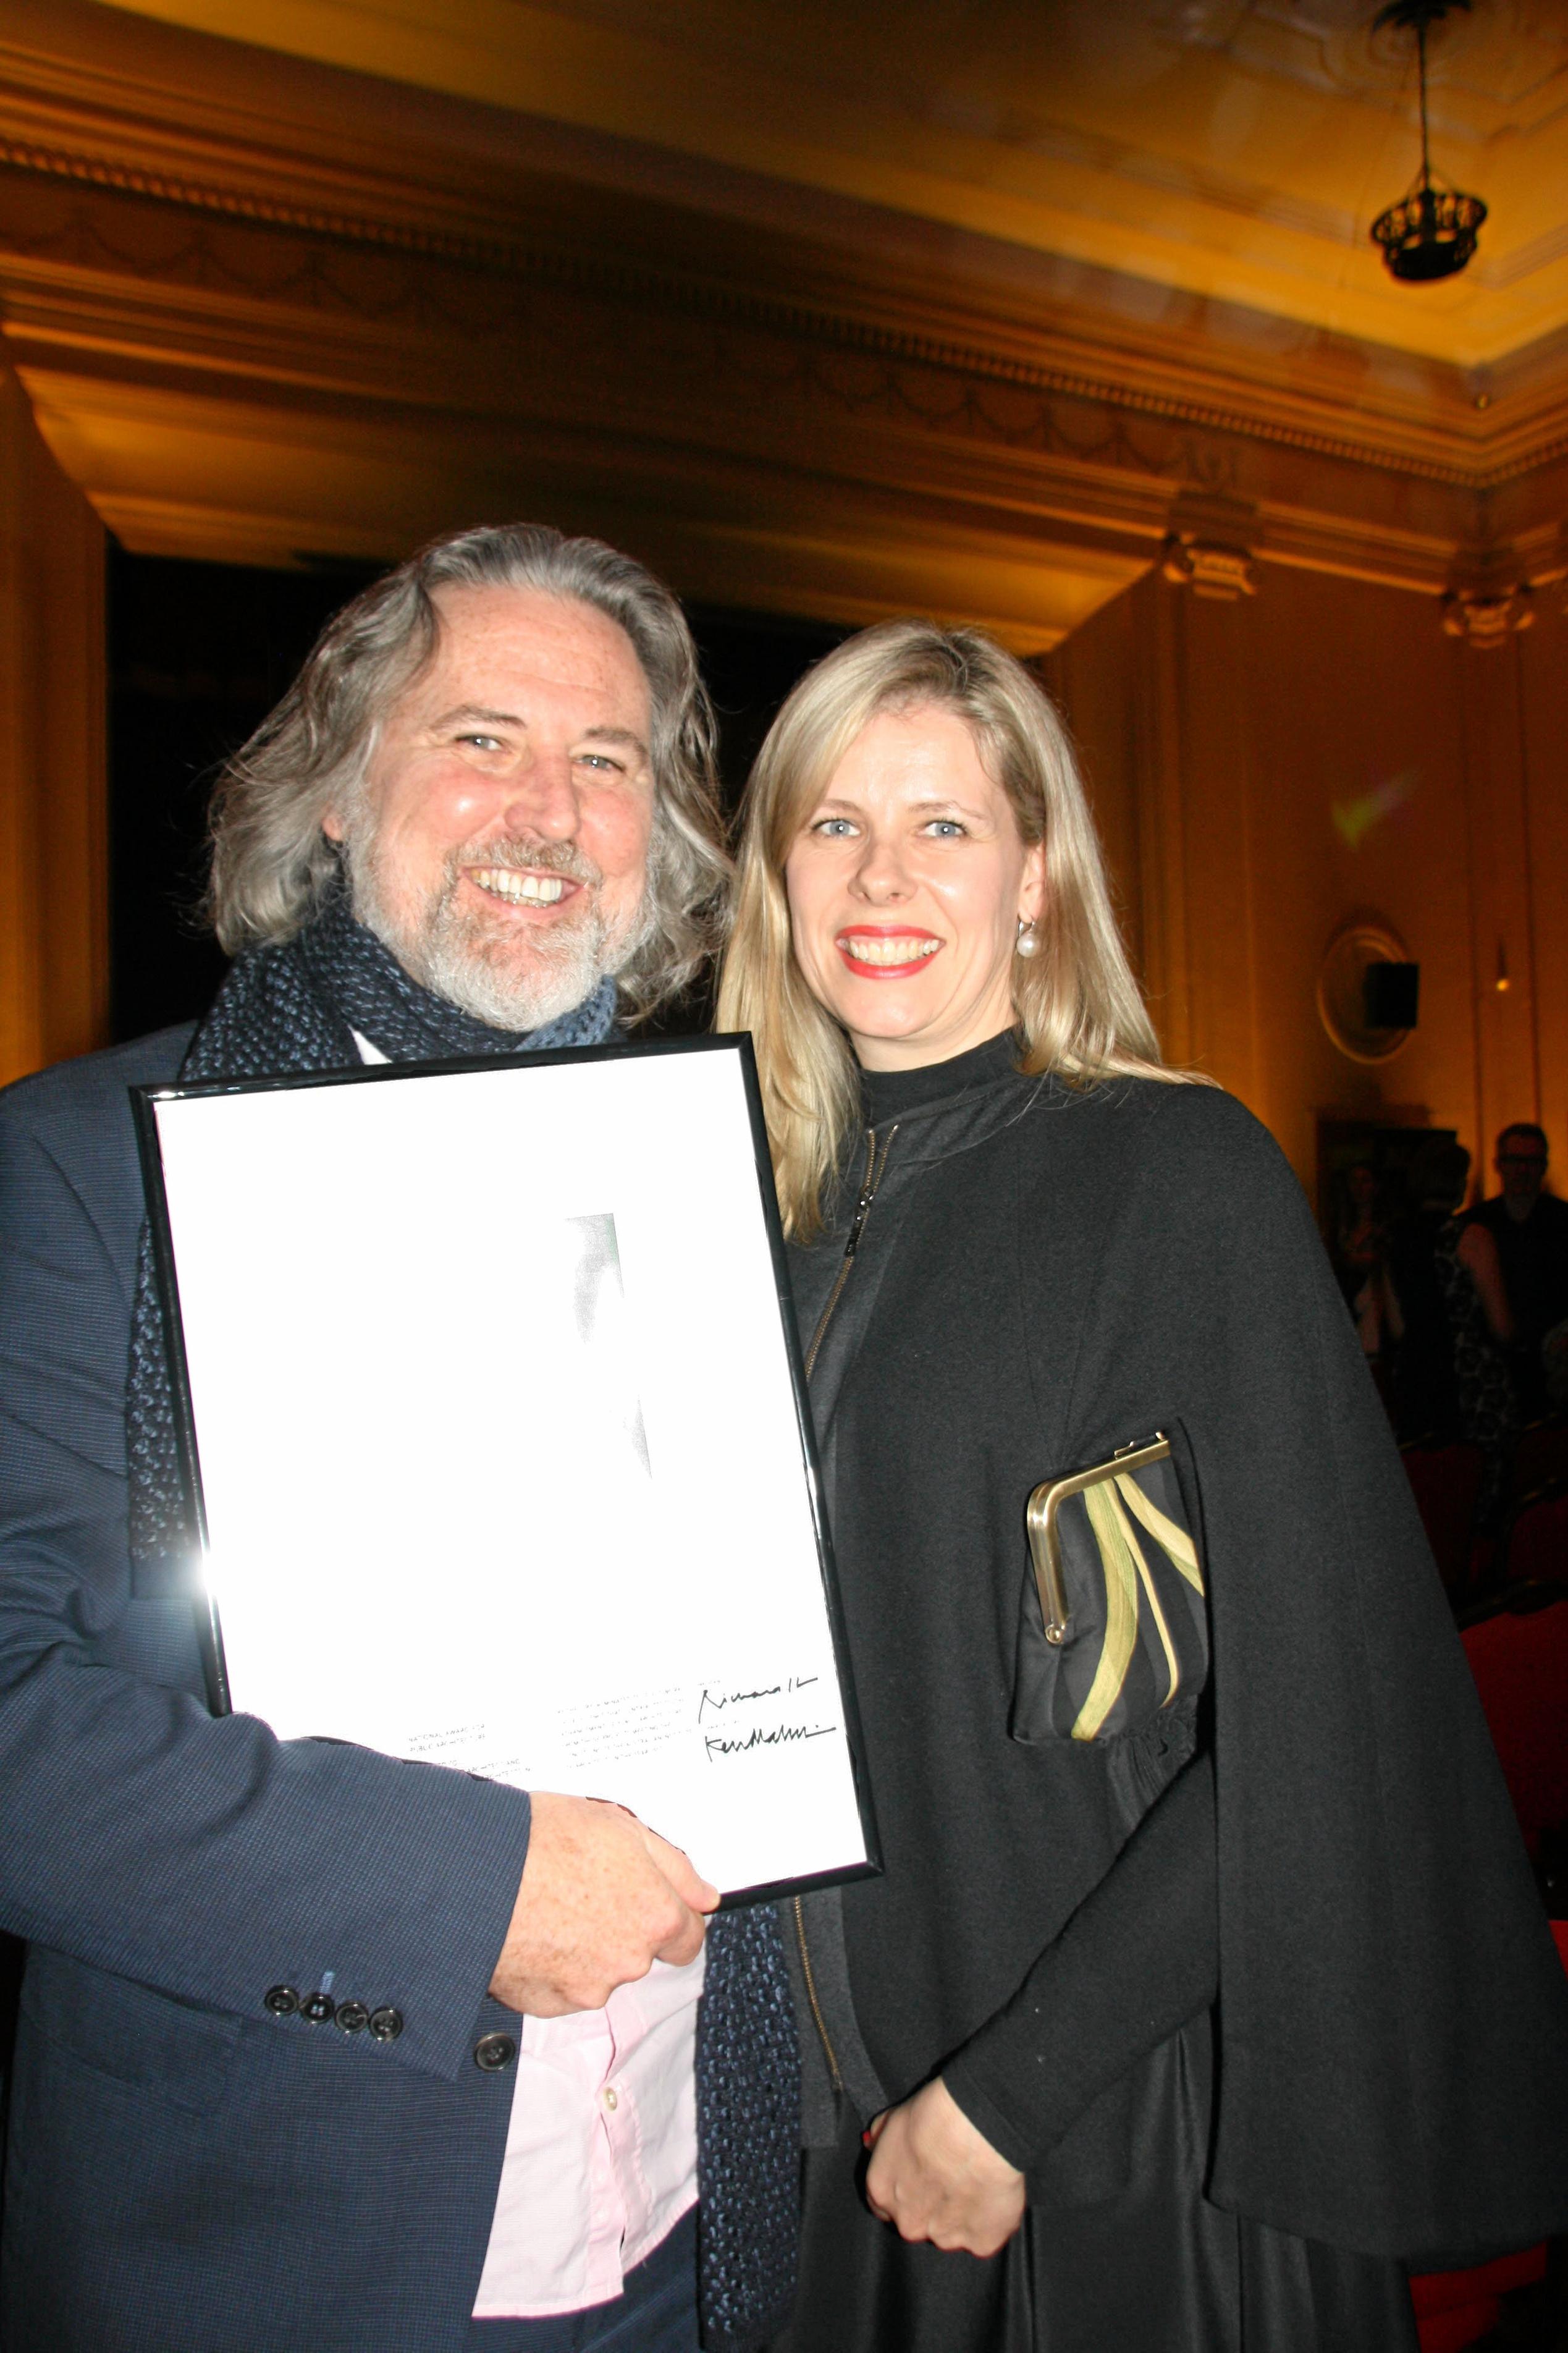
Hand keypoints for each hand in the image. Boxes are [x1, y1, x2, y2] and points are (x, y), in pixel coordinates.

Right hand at [489, 1793, 718, 2015]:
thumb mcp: (623, 1829)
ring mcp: (585, 1989)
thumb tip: (705, 1895)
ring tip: (549, 1903)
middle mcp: (627, 1962)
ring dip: (583, 1947)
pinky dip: (550, 1965)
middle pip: (640, 1952)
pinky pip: (559, 1987)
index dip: (669, 1915)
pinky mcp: (545, 2004)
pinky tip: (531, 1929)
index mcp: (655, 1918)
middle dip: (620, 1927)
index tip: (648, 1901)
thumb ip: (675, 1868)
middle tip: (585, 1889)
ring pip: (598, 1971)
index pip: (688, 1937)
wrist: (476, 1874)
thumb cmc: (543, 1842)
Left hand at [864, 2078, 1025, 2256]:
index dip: (904, 2190)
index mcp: (882, 2193)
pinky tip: (995, 2192)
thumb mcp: (895, 2119)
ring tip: (977, 2180)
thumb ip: (880, 2140)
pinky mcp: (980, 2243)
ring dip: (961, 2214)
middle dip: (932, 2206)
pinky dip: (990, 2219)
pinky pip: (984, 2236)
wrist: (979, 2130)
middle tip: (952, 2176)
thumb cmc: (936, 2118)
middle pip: (918, 2222)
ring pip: (951, 2231)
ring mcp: (945, 2238)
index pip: (883, 2204)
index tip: (921, 2177)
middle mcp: (909, 2223)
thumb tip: (871, 2143)